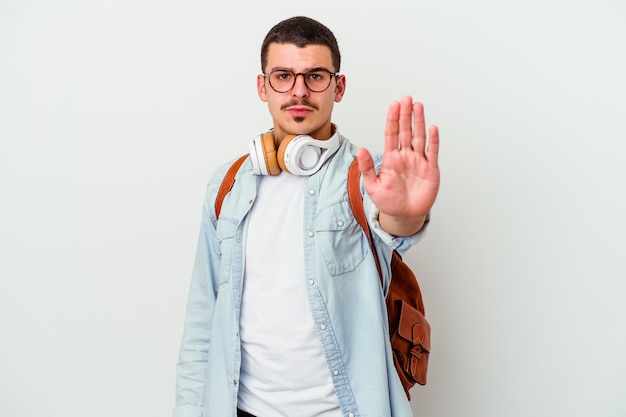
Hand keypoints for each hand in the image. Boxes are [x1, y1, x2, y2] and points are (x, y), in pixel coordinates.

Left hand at [356, 96, 439, 235]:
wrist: (404, 215)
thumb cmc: (388, 201)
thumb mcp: (373, 185)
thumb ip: (367, 167)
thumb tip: (360, 150)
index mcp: (391, 158)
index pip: (391, 134)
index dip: (393, 119)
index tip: (394, 104)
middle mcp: (406, 156)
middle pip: (406, 131)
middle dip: (406, 115)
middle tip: (407, 99)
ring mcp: (419, 161)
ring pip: (419, 137)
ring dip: (419, 122)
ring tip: (418, 107)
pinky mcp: (430, 170)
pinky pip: (432, 153)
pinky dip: (433, 141)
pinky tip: (432, 128)